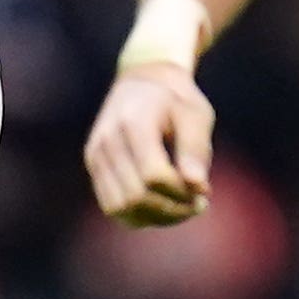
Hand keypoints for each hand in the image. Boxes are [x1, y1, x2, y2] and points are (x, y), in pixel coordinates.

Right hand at [81, 61, 216, 225]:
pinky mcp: (94, 165)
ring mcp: (96, 154)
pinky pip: (112, 206)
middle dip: (171, 209)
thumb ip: (196, 150)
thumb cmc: (176, 100)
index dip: (181, 191)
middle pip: (135, 197)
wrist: (143, 81)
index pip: (153, 176)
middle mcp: (107, 140)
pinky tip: (163, 206)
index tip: (204, 192)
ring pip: (119, 209)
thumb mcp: (196, 115)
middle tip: (197, 205)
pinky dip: (138, 215)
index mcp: (134, 123)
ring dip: (154, 217)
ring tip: (181, 208)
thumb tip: (198, 189)